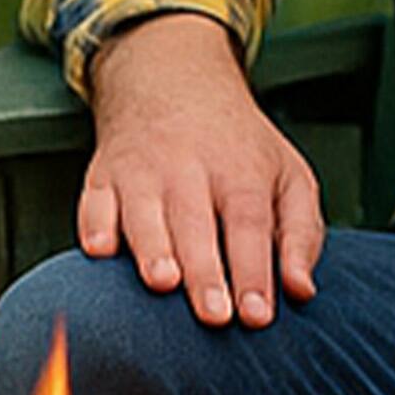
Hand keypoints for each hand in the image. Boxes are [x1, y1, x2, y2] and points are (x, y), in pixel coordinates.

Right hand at [81, 13, 322, 328]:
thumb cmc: (236, 145)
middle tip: (214, 315)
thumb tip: (300, 290)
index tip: (256, 314)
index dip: (253, 271)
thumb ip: (300, 235)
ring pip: (144, 214)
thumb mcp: (288, 177)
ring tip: (162, 283)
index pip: (249, 224)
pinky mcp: (103, 177)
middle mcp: (189, 170)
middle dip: (205, 272)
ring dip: (152, 249)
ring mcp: (142, 172)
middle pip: (197, 225)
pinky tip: (101, 251)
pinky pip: (93, 203)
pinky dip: (94, 226)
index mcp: (240, 172)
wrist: (171, 79)